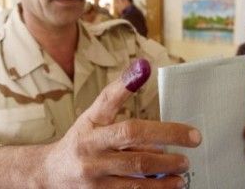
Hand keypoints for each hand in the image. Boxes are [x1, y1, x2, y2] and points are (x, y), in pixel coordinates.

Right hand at [43, 59, 201, 188]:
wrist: (51, 174)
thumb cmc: (80, 141)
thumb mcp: (93, 117)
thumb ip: (116, 96)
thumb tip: (143, 68)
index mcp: (90, 125)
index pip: (108, 101)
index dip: (126, 85)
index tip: (146, 69)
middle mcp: (90, 149)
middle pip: (132, 139)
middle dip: (167, 138)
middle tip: (193, 140)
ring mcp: (94, 176)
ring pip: (135, 172)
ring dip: (165, 170)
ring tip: (183, 169)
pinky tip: (170, 186)